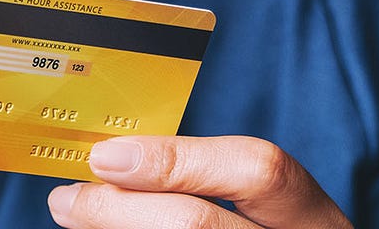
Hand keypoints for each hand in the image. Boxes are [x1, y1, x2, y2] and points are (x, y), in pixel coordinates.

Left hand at [47, 135, 351, 228]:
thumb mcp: (263, 215)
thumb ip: (204, 183)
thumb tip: (114, 166)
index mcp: (311, 221)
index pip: (256, 171)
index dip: (173, 160)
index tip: (106, 156)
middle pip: (195, 224)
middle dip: (116, 208)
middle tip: (68, 200)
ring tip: (75, 221)